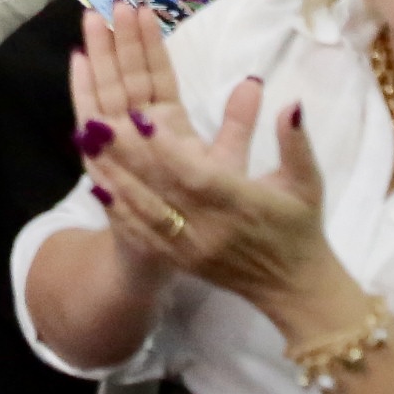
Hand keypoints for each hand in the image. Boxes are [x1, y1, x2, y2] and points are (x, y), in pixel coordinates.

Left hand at [66, 5, 339, 319]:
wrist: (294, 290)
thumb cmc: (301, 228)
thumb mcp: (307, 183)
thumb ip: (295, 142)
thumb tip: (292, 103)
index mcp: (240, 205)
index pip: (197, 175)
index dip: (167, 148)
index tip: (140, 116)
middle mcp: (210, 228)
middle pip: (160, 189)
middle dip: (126, 154)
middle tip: (97, 119)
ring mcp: (190, 248)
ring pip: (143, 210)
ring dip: (114, 175)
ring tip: (86, 140)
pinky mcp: (179, 261)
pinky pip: (142, 234)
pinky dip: (118, 209)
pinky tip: (96, 184)